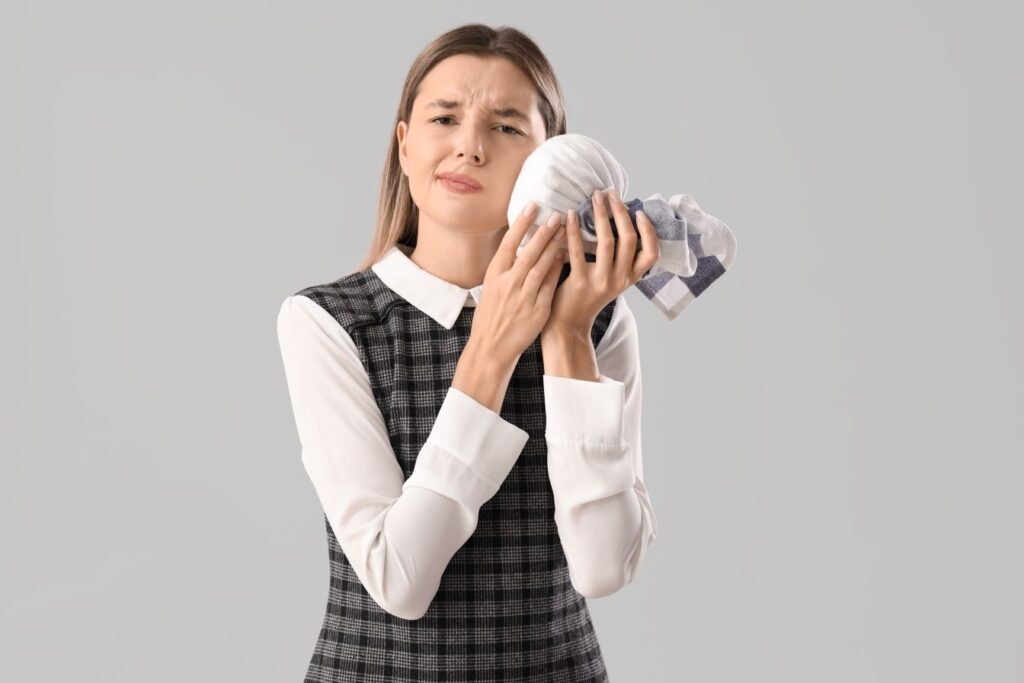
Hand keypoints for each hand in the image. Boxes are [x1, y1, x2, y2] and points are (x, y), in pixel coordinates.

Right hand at [467, 202, 567, 364]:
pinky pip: (550, 285)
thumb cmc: (492, 314)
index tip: (533, 205)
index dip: (522, 222)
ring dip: (554, 246)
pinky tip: (566, 255)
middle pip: (529, 251)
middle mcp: (508, 283)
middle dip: (544, 231)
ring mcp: (523, 297)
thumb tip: (520, 242)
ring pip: (541, 266)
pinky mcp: (537, 310)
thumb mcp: (492, 286)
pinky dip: (557, 269)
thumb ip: (506, 266)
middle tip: (558, 213)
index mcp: (494, 274)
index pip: (510, 242)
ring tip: (565, 230)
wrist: (491, 346)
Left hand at [542, 188, 659, 338]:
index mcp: (630, 278)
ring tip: (594, 197)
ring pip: (607, 241)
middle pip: (629, 240)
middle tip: (610, 193)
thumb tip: (620, 220)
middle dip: (621, 211)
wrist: (568, 325)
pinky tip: (568, 215)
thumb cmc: (587, 296)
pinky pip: (577, 250)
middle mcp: (619, 280)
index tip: (639, 212)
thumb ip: (619, 259)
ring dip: (601, 214)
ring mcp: (601, 282)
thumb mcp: (611, 280)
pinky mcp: (579, 283)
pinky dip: (573, 229)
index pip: (652, 253)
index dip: (649, 231)